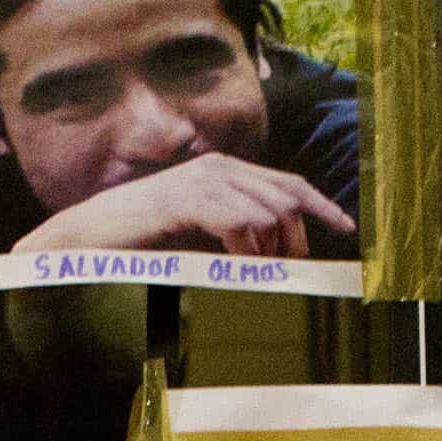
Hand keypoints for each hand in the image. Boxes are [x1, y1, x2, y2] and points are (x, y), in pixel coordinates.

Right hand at [12, 152, 354, 259]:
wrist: (93, 234)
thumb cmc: (146, 236)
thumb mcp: (201, 228)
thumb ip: (237, 229)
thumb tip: (277, 249)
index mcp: (225, 168)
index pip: (289, 183)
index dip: (322, 206)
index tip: (347, 229)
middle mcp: (218, 167)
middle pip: (286, 199)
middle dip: (297, 239)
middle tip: (290, 270)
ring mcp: (201, 181)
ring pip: (267, 214)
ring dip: (269, 251)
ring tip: (256, 274)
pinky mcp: (185, 201)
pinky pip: (238, 226)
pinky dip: (246, 252)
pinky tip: (238, 268)